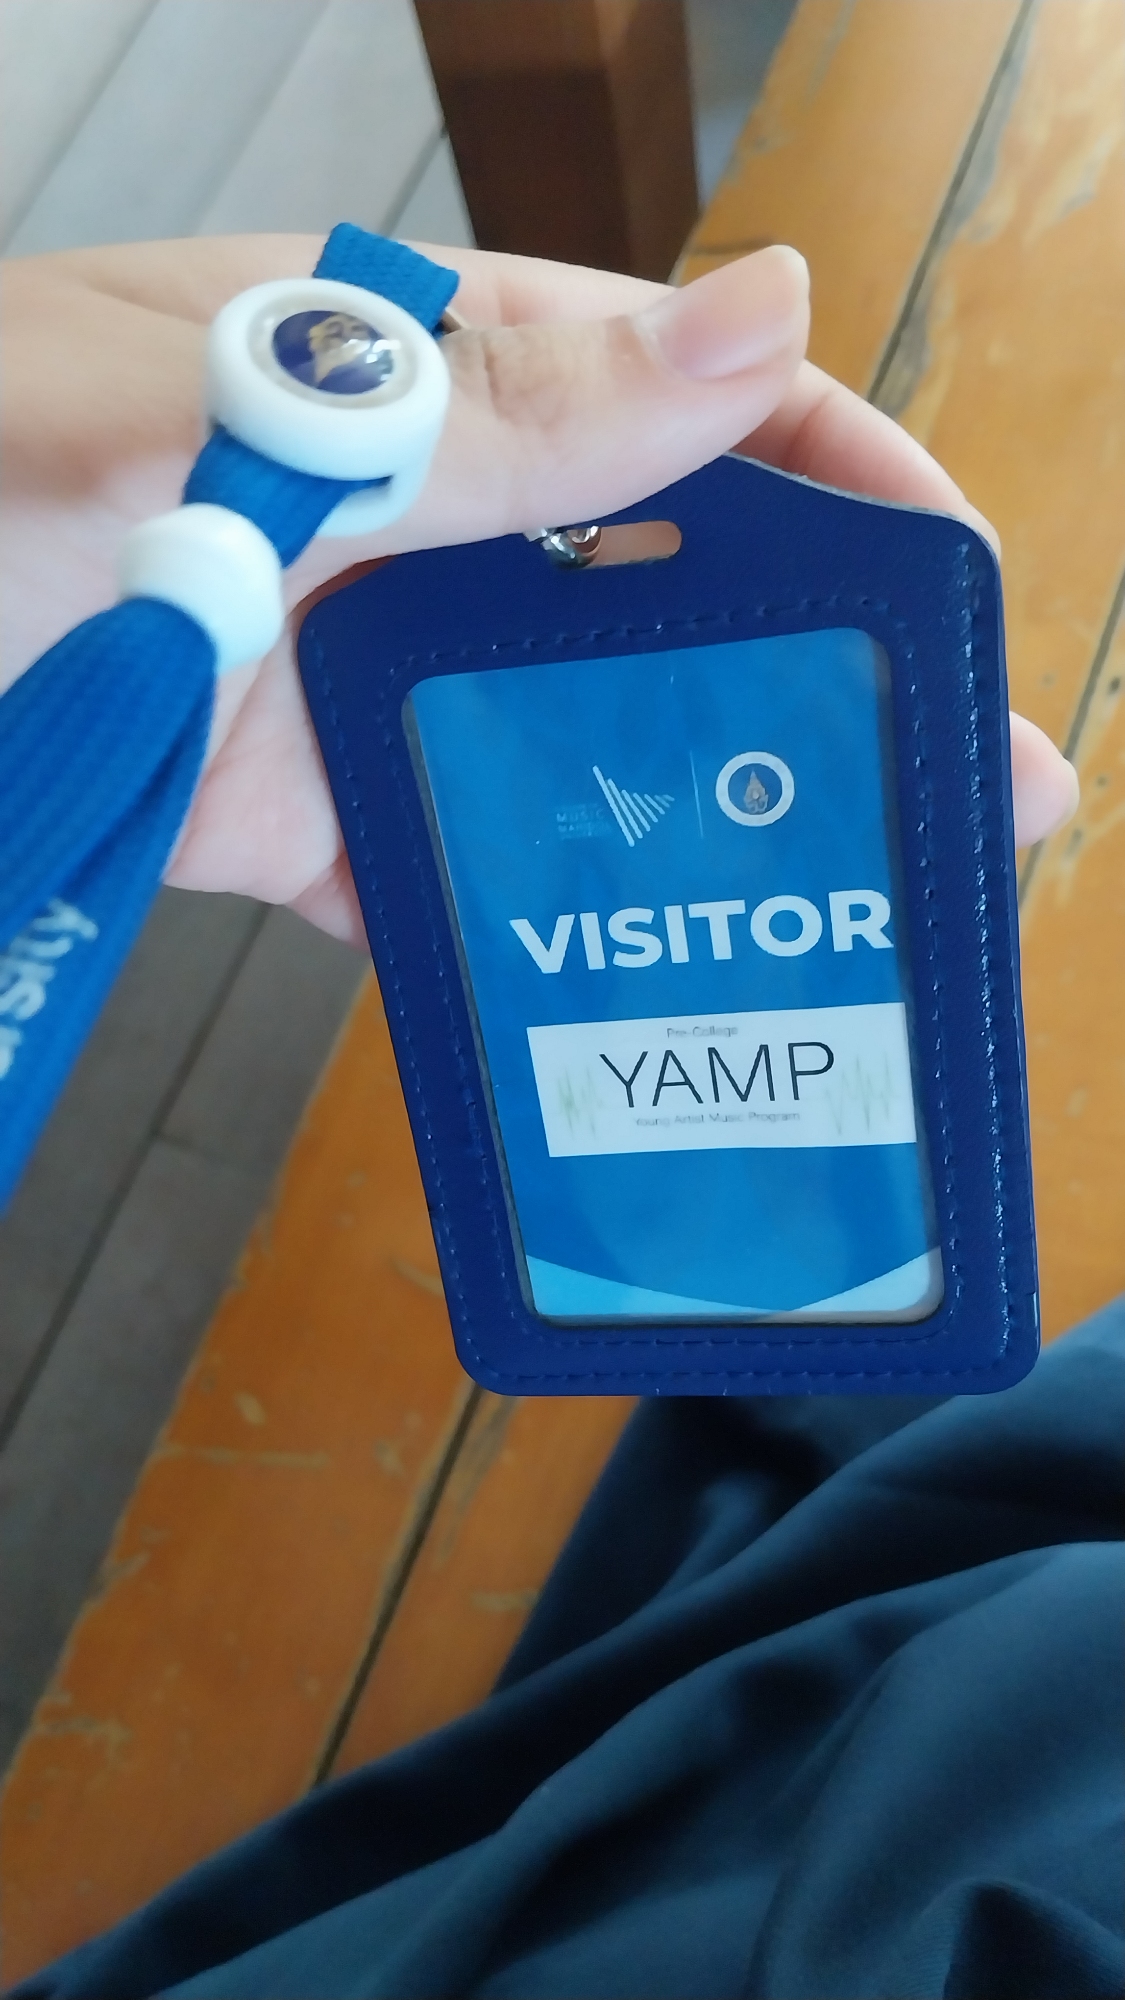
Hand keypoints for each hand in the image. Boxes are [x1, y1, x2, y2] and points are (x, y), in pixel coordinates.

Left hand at [0, 237, 1075, 944]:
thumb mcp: (234, 427)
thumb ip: (490, 410)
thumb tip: (766, 313)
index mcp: (426, 378)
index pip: (693, 401)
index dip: (843, 491)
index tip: (953, 602)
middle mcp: (418, 525)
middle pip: (665, 596)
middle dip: (815, 692)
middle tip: (953, 813)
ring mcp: (354, 674)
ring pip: (571, 752)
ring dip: (696, 834)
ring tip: (834, 932)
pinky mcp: (284, 812)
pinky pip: (435, 879)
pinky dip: (520, 945)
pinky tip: (617, 1012)